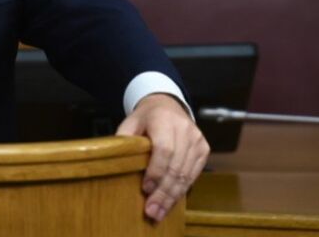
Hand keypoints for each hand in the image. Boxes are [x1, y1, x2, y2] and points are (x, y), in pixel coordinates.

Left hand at [116, 93, 209, 222]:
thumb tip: (115, 163)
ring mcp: (196, 139)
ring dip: (172, 196)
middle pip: (176, 166)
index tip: (146, 188)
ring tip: (159, 213)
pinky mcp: (203, 149)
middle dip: (163, 192)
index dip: (156, 171)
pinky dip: (182, 190)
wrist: (167, 105)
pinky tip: (171, 203)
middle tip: (152, 211)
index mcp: (164, 119)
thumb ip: (124, 140)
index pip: (164, 149)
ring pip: (186, 174)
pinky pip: (194, 174)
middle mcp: (184, 128)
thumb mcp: (130, 122)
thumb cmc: (145, 118)